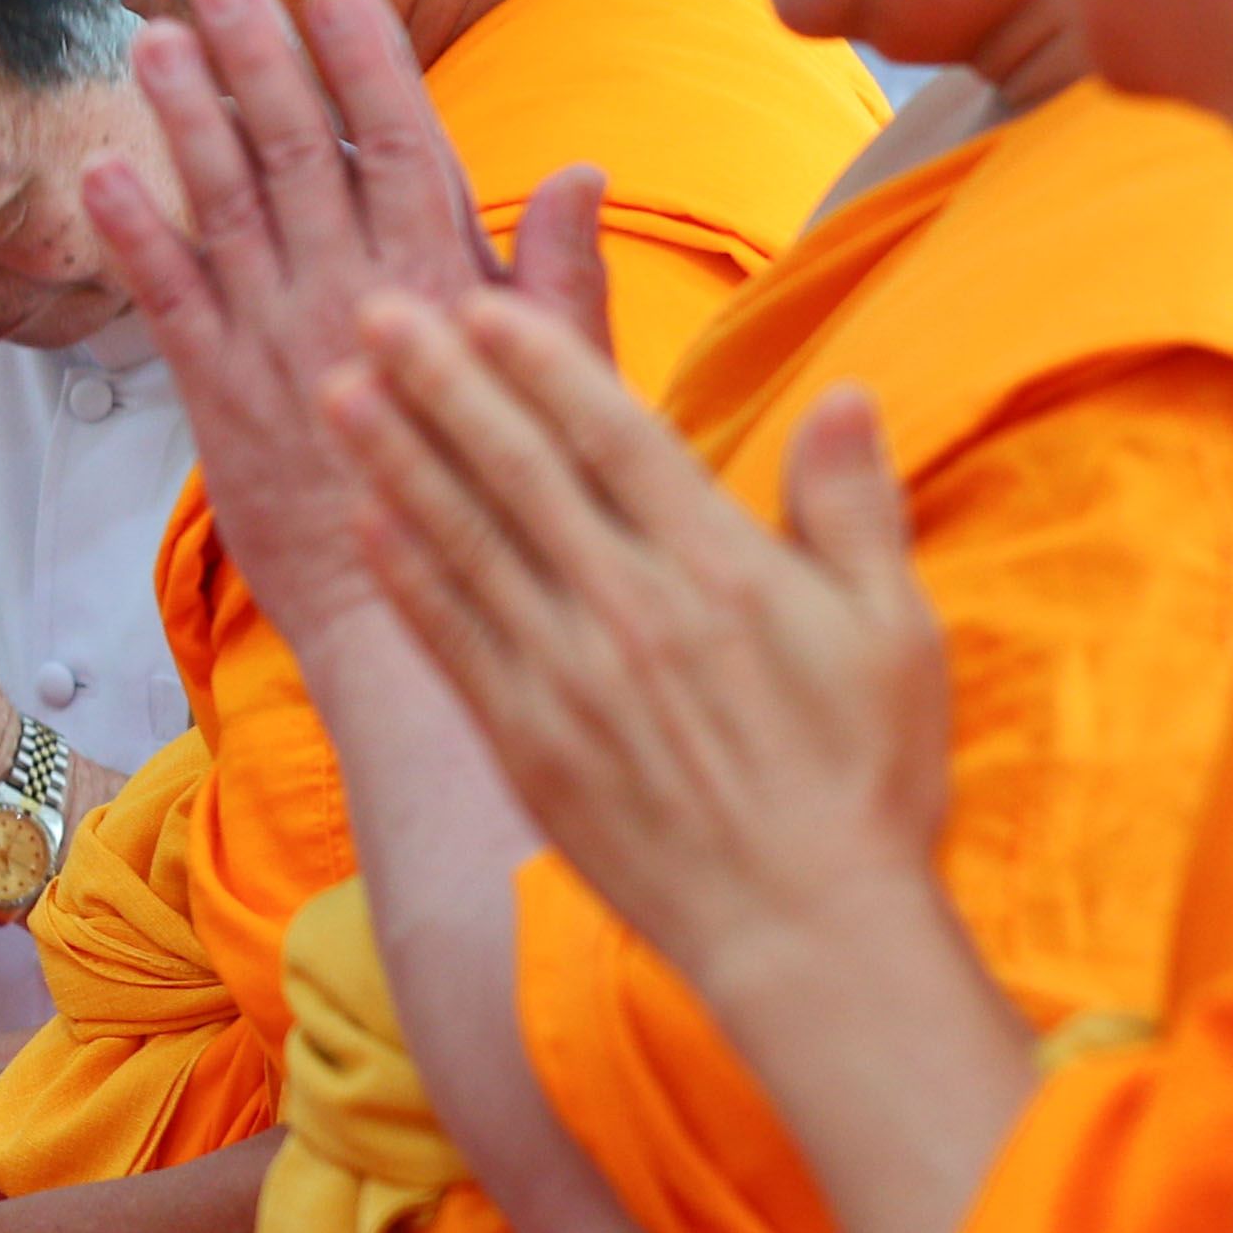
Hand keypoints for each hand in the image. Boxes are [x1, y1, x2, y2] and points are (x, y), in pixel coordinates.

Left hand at [92, 0, 604, 640]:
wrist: (410, 618)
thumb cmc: (493, 496)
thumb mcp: (562, 380)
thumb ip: (561, 272)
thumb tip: (584, 170)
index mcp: (443, 283)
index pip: (403, 146)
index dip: (366, 61)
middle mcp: (355, 297)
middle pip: (301, 153)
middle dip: (260, 58)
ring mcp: (278, 343)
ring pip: (226, 207)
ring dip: (186, 118)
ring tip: (153, 41)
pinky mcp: (217, 397)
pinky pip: (168, 301)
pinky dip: (134, 235)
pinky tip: (102, 174)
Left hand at [325, 292, 949, 1001]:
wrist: (806, 933)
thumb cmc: (866, 780)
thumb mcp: (895, 632)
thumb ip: (855, 507)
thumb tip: (848, 393)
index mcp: (719, 568)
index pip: (610, 435)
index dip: (537, 361)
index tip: (478, 300)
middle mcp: (629, 608)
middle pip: (515, 470)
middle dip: (439, 382)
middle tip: (374, 310)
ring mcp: (567, 676)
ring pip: (463, 541)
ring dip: (394, 458)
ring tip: (337, 389)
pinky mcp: (527, 741)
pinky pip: (448, 638)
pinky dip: (403, 572)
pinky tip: (362, 517)